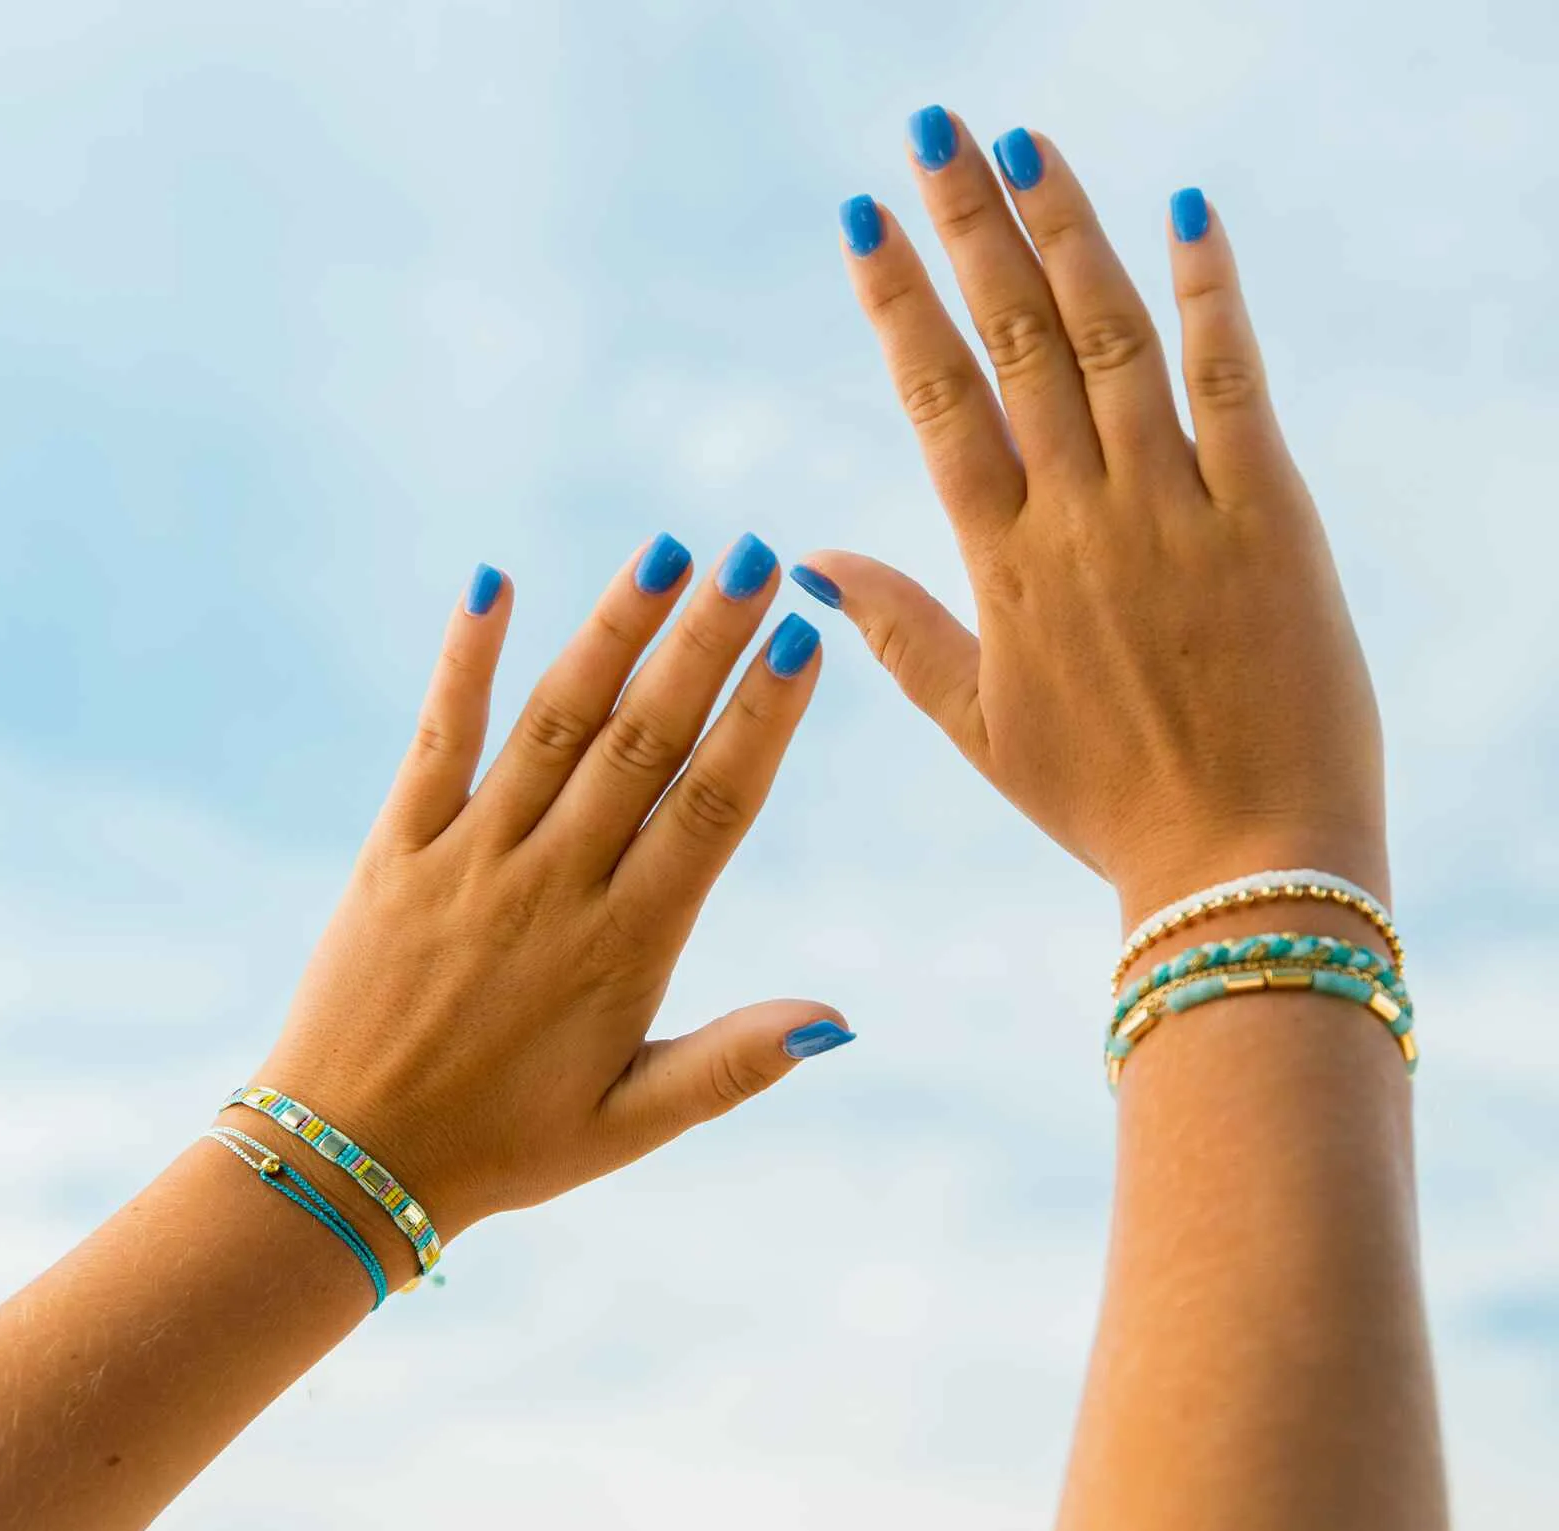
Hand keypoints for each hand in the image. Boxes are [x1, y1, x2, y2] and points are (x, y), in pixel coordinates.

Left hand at [261, 535, 848, 1249]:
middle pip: (643, 742)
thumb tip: (839, 1021)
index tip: (801, 640)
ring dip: (612, 632)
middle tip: (755, 557)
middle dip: (704, 644)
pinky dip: (466, 660)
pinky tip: (493, 583)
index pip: (710, 810)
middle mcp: (551, 884)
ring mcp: (470, 856)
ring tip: (666, 553)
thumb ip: (734, 1066)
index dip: (760, 721)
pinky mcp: (397, 847)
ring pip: (554, 723)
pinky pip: (436, 738)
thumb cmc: (506, 1145)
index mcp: (623, 947)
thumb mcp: (633, 1123)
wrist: (347, 1161)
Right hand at [801, 114, 1385, 923]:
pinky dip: (1213, 296)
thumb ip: (894, 629)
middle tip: (932, 130)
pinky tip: (1188, 214)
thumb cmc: (1099, 799)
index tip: (863, 219)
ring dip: (1069, 233)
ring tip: (1027, 145)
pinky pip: (1235, 384)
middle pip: (1013, 342)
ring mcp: (1176, 508)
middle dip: (968, 225)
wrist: (1239, 858)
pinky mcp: (1269, 514)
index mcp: (1002, 567)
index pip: (935, 403)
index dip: (897, 303)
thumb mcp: (975, 726)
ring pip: (1111, 340)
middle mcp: (1080, 518)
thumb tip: (803, 558)